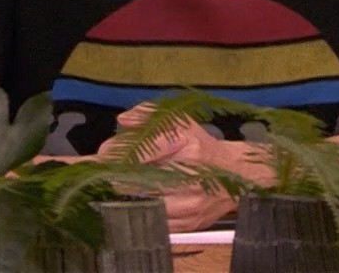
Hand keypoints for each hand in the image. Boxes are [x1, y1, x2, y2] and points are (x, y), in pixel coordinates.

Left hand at [95, 104, 238, 232]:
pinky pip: (153, 222)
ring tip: (113, 190)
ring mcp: (189, 203)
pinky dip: (139, 214)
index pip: (140, 149)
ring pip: (142, 204)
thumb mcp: (179, 120)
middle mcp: (189, 175)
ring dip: (124, 198)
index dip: (115, 154)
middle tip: (101, 175)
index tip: (102, 155)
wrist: (237, 175)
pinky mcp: (188, 224)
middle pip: (136, 181)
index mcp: (185, 143)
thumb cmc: (202, 147)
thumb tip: (122, 121)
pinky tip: (132, 205)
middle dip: (114, 178)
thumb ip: (147, 114)